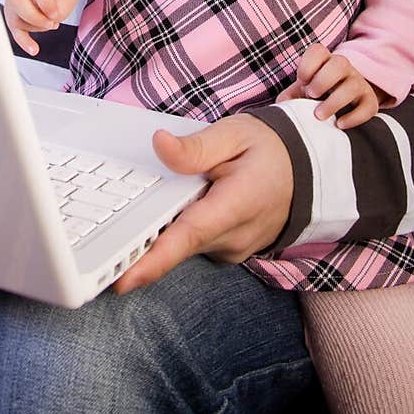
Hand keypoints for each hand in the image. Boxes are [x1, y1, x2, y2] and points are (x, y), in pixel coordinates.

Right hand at [3, 0, 81, 54]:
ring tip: (50, 22)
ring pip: (15, 17)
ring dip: (36, 27)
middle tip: (52, 23)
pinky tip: (33, 49)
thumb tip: (50, 21)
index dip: (47, 2)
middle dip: (35, 18)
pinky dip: (23, 41)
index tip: (56, 13)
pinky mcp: (13, 12)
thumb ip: (62, 5)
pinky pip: (14, 29)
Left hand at [113, 114, 292, 292]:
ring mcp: (231, 249)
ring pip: (182, 245)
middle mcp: (233, 237)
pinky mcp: (225, 251)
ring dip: (163, 227)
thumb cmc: (270, 150)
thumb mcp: (235, 133)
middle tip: (106, 226)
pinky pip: (192, 244)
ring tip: (152, 198)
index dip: (153, 260)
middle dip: (142, 237)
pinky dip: (177, 228)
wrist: (306, 172)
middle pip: (176, 243)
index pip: (188, 236)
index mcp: (236, 205)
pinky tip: (173, 206)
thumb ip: (196, 146)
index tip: (121, 279)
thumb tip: (159, 145)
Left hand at [276, 43, 380, 127]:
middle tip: (311, 95)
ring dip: (334, 101)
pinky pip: (368, 106)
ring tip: (319, 115)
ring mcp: (359, 83)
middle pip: (340, 63)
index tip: (301, 81)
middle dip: (323, 80)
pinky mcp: (370, 102)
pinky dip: (354, 117)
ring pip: (353, 85)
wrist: (341, 106)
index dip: (308, 64)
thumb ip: (289, 97)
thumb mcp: (300, 93)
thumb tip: (282, 106)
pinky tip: (339, 124)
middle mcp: (344, 68)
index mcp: (324, 61)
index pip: (318, 50)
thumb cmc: (315, 97)